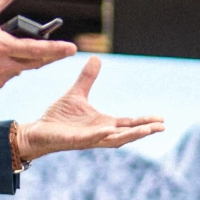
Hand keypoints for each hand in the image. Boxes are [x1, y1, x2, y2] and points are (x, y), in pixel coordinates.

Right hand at [0, 0, 74, 88]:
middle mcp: (1, 65)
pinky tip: (0, 59)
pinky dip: (11, 66)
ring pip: (23, 68)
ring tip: (13, 48)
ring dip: (25, 59)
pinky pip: (10, 75)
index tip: (72, 48)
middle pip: (36, 62)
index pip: (36, 50)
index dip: (56, 49)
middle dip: (49, 55)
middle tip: (61, 50)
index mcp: (1, 46)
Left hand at [12, 58, 164, 164]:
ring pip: (114, 139)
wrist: (38, 130)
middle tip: (161, 127)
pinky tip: (109, 131)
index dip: (143, 121)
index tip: (161, 119)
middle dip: (144, 130)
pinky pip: (90, 139)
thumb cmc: (58, 117)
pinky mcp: (74, 141)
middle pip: (127, 133)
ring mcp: (88, 139)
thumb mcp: (77, 93)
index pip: (128, 123)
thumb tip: (97, 58)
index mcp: (103, 123)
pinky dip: (100, 135)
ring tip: (146, 131)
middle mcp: (99, 133)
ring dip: (130, 135)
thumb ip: (88, 78)